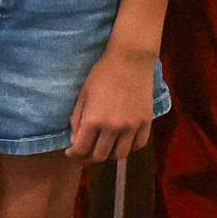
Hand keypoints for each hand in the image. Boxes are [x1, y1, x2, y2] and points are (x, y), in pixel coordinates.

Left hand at [68, 47, 158, 163]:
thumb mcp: (83, 94)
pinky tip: (122, 142)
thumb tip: (75, 140)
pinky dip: (129, 148)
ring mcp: (132, 126)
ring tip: (104, 148)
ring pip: (120, 155)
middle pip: (100, 156)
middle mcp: (113, 127)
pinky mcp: (146, 123)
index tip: (70, 153)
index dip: (74, 154)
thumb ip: (77, 118)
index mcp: (94, 119)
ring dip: (110, 155)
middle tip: (86, 153)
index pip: (81, 148)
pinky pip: (138, 145)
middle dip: (89, 157)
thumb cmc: (102, 74)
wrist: (130, 61)